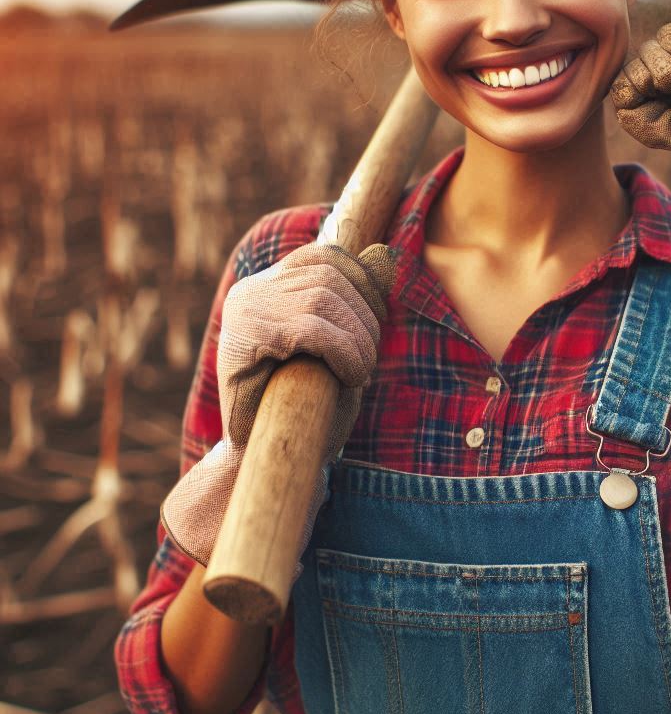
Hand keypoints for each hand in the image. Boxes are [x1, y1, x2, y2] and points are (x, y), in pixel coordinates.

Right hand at [160, 241, 396, 573]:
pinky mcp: (244, 339)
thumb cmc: (307, 404)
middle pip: (330, 273)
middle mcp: (252, 290)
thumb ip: (360, 299)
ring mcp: (244, 311)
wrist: (265, 460)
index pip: (327, 256)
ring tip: (358, 372)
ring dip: (357, 338)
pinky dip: (343, 351)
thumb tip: (384, 253)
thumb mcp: (343, 343)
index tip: (375, 325)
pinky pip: (311, 328)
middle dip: (365, 316)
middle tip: (366, 362)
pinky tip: (349, 376)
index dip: (363, 284)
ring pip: (324, 299)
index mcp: (268, 285)